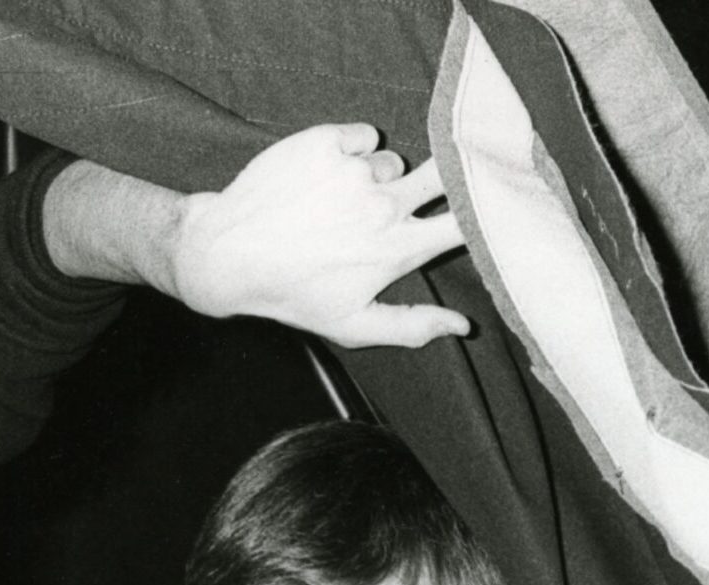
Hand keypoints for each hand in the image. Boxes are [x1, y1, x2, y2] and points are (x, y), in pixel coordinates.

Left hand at [169, 123, 469, 348]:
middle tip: (416, 193)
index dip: (480, 208)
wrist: (227, 254)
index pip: (467, 218)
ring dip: (379, 175)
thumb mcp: (354, 325)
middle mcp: (384, 202)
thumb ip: (414, 326)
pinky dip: (352, 148)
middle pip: (444, 174)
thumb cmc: (294, 295)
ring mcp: (354, 168)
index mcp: (400, 247)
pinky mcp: (325, 141)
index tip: (480, 207)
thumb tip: (463, 325)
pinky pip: (363, 134)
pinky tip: (326, 174)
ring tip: (343, 201)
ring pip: (393, 160)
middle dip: (442, 180)